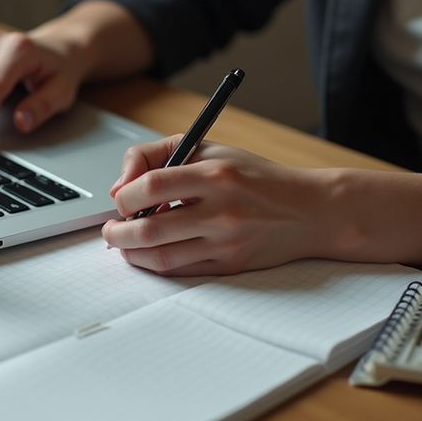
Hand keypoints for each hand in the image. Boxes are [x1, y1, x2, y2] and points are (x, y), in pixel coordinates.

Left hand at [102, 136, 340, 275]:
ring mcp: (226, 242)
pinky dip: (156, 264)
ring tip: (126, 242)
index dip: (124, 196)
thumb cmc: (254, 177)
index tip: (119, 199)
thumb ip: (158, 155)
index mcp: (215, 174)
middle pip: (148, 229)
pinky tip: (151, 252)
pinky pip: (180, 271)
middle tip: (111, 230)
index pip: (151, 185)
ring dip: (131, 253)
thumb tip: (121, 186)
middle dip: (116, 233)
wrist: (311, 210)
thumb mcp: (210, 148)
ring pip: (160, 257)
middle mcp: (221, 210)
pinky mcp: (231, 266)